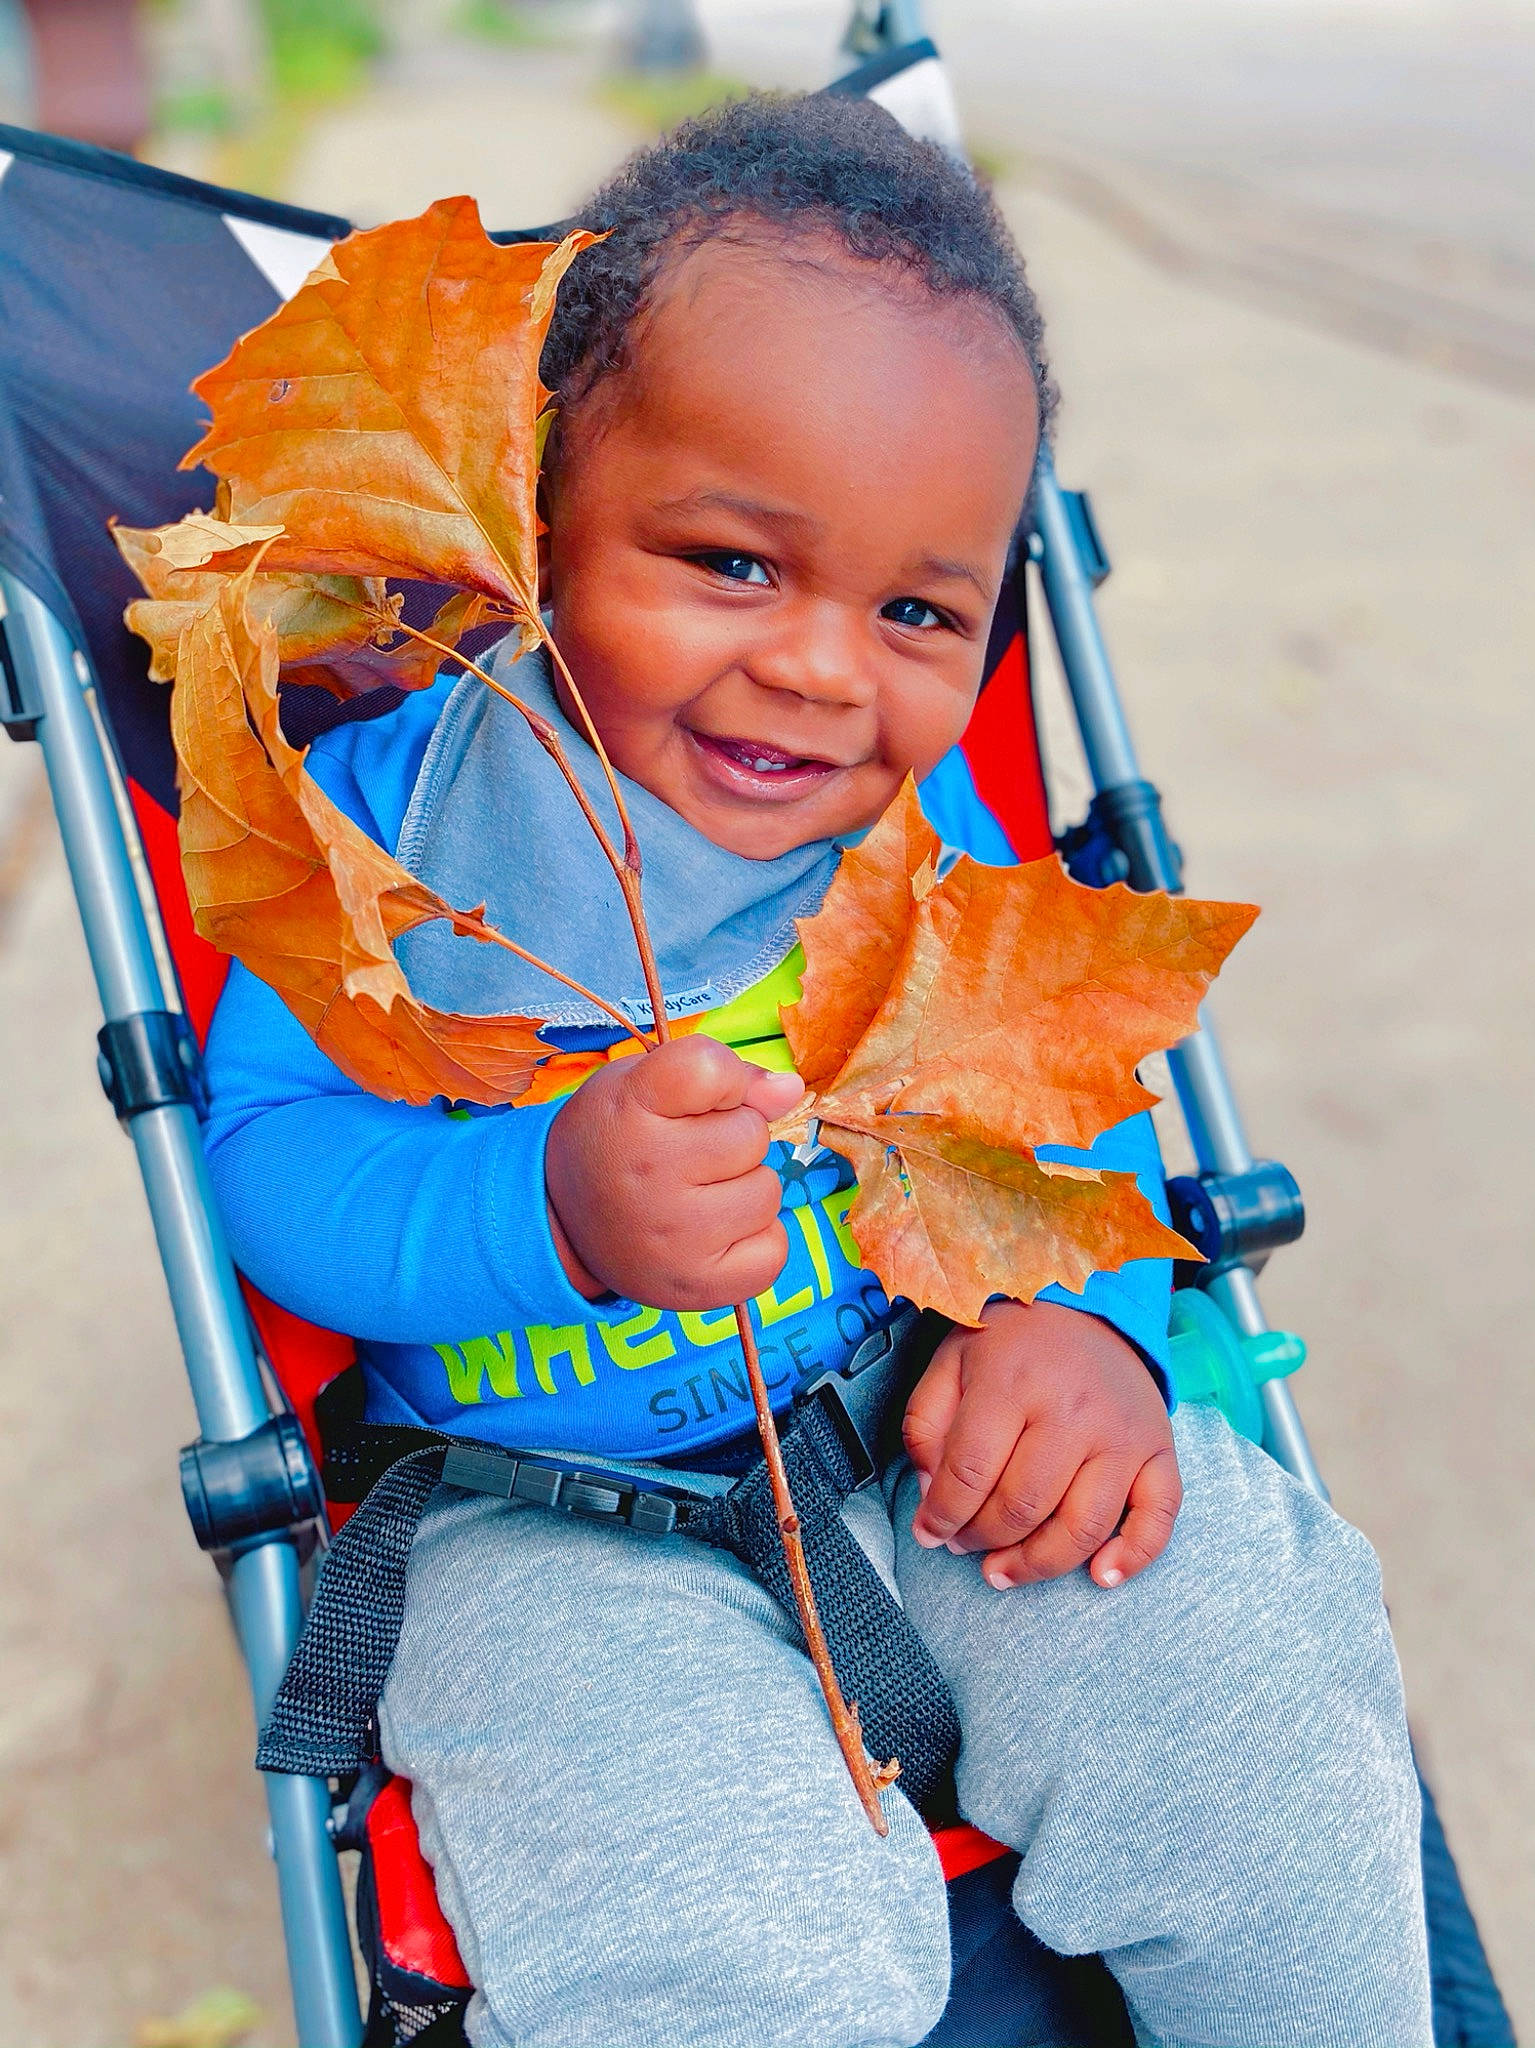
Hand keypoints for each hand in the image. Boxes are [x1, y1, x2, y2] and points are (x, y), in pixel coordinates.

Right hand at [544, 1035, 804, 1309]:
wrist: (560, 1224)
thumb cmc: (616, 1139)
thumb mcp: (644, 1084)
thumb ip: (720, 1074)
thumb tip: (791, 1089)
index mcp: (630, 1105)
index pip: (709, 1068)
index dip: (724, 1078)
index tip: (699, 1094)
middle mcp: (649, 1169)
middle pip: (752, 1134)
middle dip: (732, 1138)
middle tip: (686, 1156)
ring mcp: (674, 1235)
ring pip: (768, 1191)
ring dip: (745, 1188)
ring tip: (697, 1195)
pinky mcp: (696, 1285)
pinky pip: (774, 1249)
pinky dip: (756, 1240)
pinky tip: (715, 1233)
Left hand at [902, 1299, 1179, 1588]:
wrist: (1085, 1305)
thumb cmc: (1010, 1343)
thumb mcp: (949, 1365)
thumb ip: (926, 1428)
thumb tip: (933, 1497)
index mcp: (1014, 1382)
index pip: (971, 1473)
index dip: (942, 1516)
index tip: (929, 1534)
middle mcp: (1073, 1410)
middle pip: (1024, 1506)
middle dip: (983, 1540)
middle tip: (965, 1545)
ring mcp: (1123, 1433)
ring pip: (1083, 1526)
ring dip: (1038, 1564)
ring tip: (1004, 1571)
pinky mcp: (1159, 1449)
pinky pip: (1158, 1516)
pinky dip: (1133, 1555)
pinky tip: (1100, 1575)